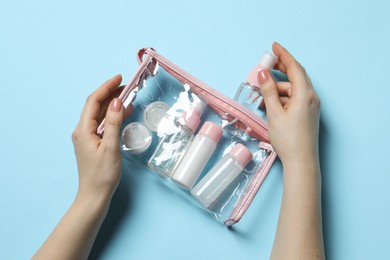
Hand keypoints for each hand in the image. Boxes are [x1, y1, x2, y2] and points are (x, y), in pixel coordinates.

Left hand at [72, 74, 126, 201]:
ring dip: (112, 104)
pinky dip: (112, 116)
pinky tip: (123, 113)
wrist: (94, 196)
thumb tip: (116, 101)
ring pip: (99, 114)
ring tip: (127, 96)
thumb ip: (113, 123)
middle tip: (127, 86)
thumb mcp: (111, 147)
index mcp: (83, 129)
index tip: (120, 78)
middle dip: (110, 93)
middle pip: (95, 105)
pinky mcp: (93, 143)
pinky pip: (102, 123)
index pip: (94, 101)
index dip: (106, 87)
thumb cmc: (102, 174)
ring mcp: (87, 137)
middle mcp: (82, 130)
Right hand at [258, 42, 320, 167]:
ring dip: (278, 88)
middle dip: (281, 69)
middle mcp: (311, 98)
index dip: (284, 55)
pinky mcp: (307, 114)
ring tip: (261, 93)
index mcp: (305, 95)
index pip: (294, 68)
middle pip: (296, 76)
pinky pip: (295, 99)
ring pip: (293, 89)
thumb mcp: (274, 113)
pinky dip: (282, 98)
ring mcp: (311, 107)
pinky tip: (269, 104)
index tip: (274, 46)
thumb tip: (262, 74)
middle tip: (267, 64)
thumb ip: (268, 91)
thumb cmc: (288, 139)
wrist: (301, 162)